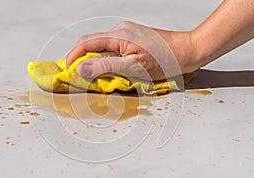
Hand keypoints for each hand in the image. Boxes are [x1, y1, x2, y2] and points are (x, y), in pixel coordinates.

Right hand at [66, 21, 194, 80]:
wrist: (186, 51)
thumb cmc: (164, 61)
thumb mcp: (134, 68)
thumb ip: (106, 67)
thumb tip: (81, 69)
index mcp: (119, 35)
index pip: (86, 43)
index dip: (73, 56)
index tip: (67, 70)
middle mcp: (120, 30)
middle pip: (91, 41)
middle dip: (81, 57)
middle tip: (77, 74)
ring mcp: (127, 32)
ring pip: (101, 43)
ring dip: (93, 57)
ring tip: (92, 73)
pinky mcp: (132, 36)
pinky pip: (111, 45)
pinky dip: (104, 56)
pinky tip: (108, 66)